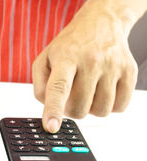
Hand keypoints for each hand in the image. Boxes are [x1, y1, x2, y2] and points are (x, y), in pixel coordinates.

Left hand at [32, 0, 137, 132]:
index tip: (51, 127)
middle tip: (70, 95)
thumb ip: (40, 86)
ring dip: (90, 108)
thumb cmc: (69, 46)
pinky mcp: (129, 72)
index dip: (54, 110)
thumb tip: (48, 107)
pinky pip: (119, 107)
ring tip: (86, 91)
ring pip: (100, 111)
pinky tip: (101, 91)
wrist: (100, 24)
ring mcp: (112, 67)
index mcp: (66, 58)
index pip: (59, 87)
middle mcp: (91, 61)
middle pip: (79, 107)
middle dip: (71, 109)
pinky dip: (109, 106)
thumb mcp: (44, 60)